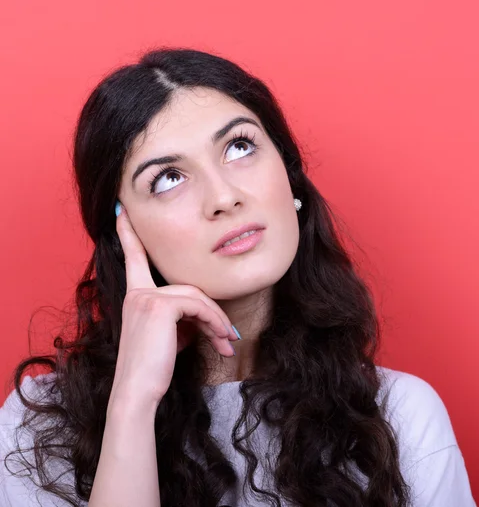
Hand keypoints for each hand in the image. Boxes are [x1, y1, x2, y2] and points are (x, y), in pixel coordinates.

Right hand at [109, 203, 238, 408]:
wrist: (137, 392)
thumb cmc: (153, 368)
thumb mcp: (167, 336)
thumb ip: (180, 315)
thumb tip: (207, 314)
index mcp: (136, 296)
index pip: (133, 259)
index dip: (129, 234)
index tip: (122, 212)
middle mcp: (138, 292)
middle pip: (189, 288)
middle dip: (212, 313)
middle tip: (229, 338)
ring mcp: (146, 297)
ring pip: (198, 297)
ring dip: (218, 321)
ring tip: (228, 343)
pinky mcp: (160, 306)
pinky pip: (199, 306)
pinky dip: (215, 323)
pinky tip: (222, 341)